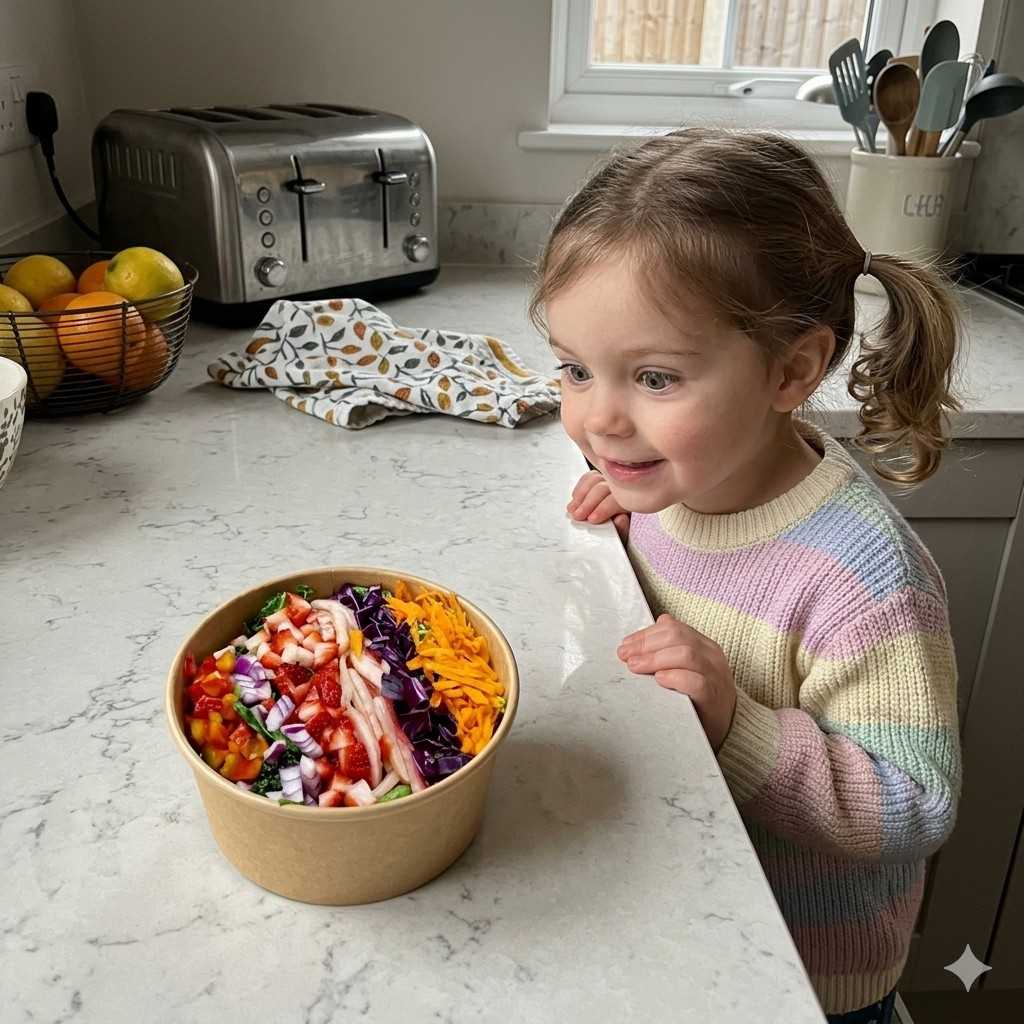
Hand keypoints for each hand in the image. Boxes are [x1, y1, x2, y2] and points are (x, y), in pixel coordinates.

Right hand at [567, 470, 629, 542]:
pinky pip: (588, 478)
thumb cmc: (619, 532)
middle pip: (604, 487)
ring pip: (595, 479)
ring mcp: (610, 483)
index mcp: (633, 502)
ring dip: (580, 495)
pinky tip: (575, 500)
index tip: (592, 519)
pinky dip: (579, 488)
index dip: (604, 508)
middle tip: (578, 516)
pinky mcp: (599, 481)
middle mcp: (623, 489)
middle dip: (588, 502)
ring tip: (573, 510)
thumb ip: (622, 529)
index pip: (618, 500)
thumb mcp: (622, 536)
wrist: (616, 531)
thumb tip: (620, 519)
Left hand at [617, 614, 737, 751]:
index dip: (646, 634)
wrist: (730, 731)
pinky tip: (659, 680)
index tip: (625, 646)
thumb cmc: (700, 700)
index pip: (673, 628)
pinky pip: (696, 682)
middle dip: (646, 644)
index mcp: (704, 646)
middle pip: (677, 636)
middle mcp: (712, 657)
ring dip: (654, 659)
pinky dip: (674, 677)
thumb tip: (658, 622)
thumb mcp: (688, 670)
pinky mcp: (715, 698)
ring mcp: (716, 676)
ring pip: (686, 654)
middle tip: (625, 657)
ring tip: (635, 667)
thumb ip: (673, 648)